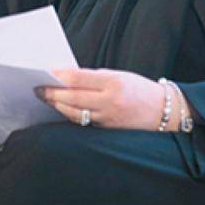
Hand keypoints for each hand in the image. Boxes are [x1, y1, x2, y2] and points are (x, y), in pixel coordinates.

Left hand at [37, 68, 168, 130]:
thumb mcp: (121, 76)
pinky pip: (84, 122)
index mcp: (114, 82)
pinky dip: (71, 115)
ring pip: (75, 113)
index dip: (60, 76)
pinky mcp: (108, 130)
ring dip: (58, 106)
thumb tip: (69, 78)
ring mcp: (108, 118)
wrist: (166, 113)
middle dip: (53, 93)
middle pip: (73, 97)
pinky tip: (63, 110)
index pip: (80, 78)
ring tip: (47, 99)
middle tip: (38, 89)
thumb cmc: (141, 90)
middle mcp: (111, 101)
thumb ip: (96, 77)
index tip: (47, 73)